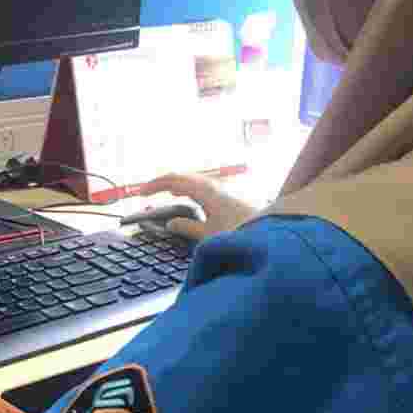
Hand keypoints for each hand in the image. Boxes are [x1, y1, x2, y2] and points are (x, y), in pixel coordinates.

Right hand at [135, 173, 255, 241]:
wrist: (272, 232)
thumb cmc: (241, 234)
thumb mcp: (209, 235)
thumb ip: (187, 228)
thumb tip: (170, 223)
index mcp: (206, 191)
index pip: (174, 180)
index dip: (155, 185)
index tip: (140, 194)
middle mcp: (213, 187)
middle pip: (181, 177)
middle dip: (161, 182)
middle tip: (144, 192)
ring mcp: (219, 191)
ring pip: (190, 181)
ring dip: (172, 184)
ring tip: (158, 191)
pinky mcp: (224, 198)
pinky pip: (197, 187)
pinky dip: (183, 188)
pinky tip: (181, 196)